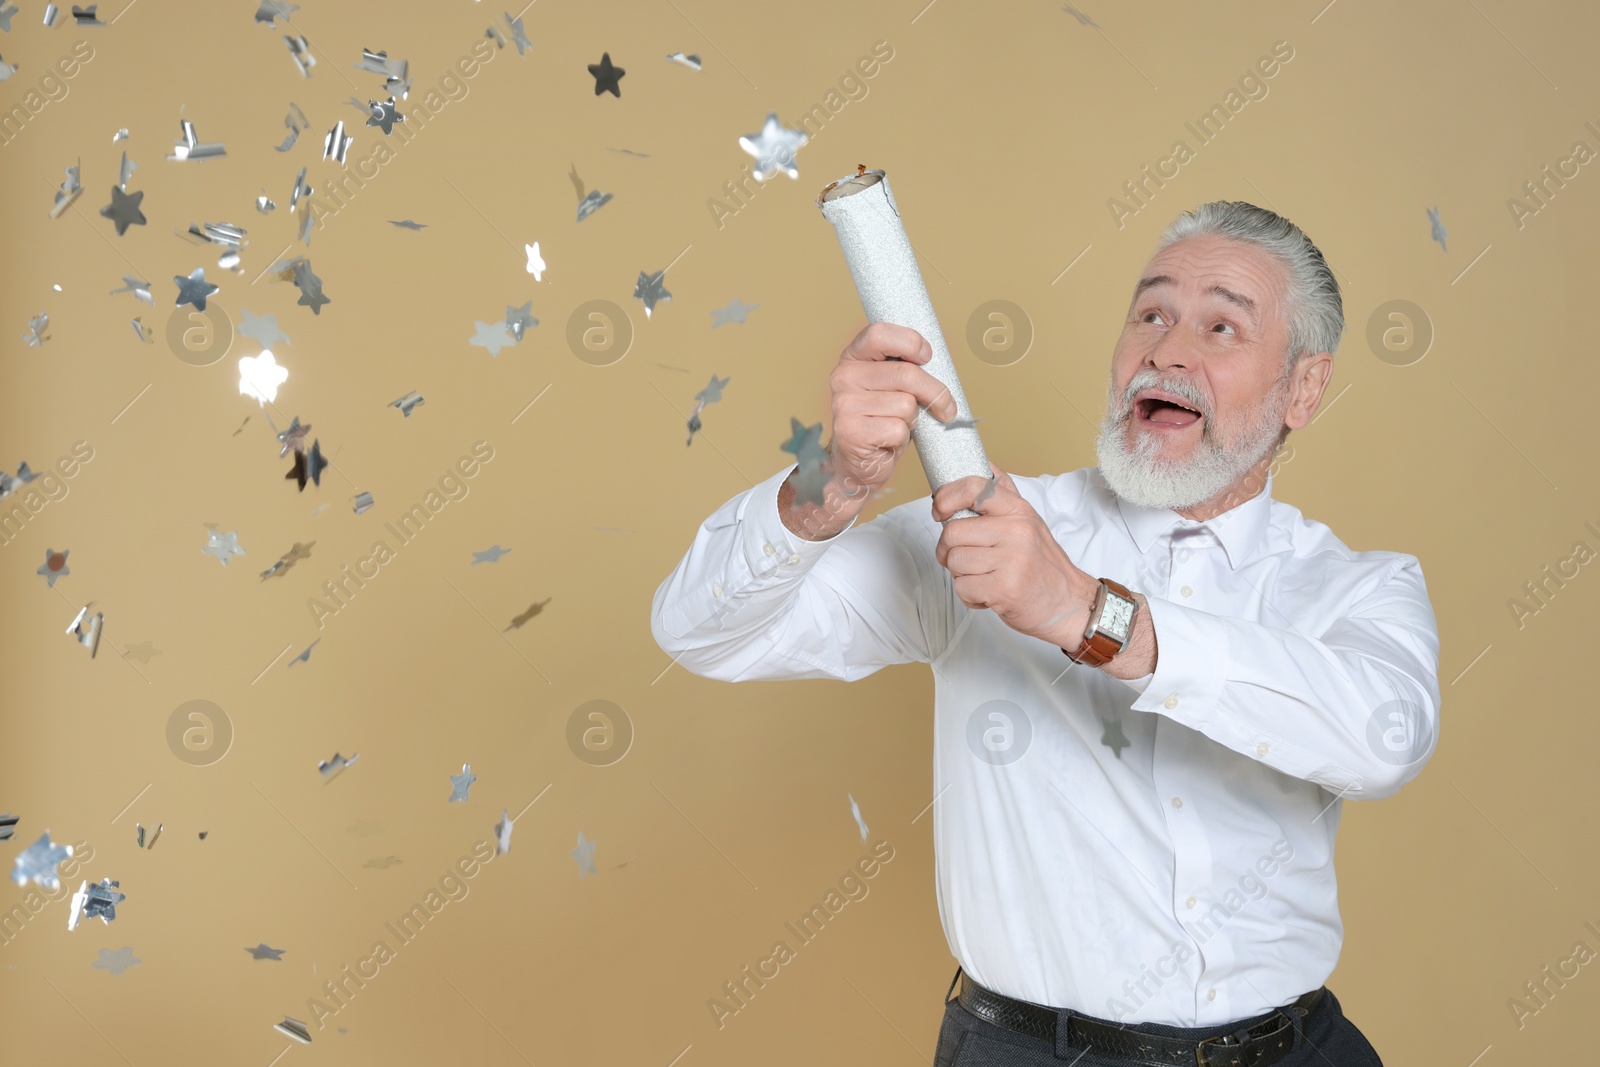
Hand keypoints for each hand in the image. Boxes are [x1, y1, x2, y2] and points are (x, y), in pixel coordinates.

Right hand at [826, 322, 958, 495]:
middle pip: (906, 374)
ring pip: (906, 404)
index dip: (910, 342)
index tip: (927, 356)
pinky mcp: (851, 432)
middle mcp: (844, 377)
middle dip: (935, 392)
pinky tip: (888, 441)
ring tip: (899, 424)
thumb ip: (906, 368)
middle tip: (945, 406)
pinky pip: (898, 429)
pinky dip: (903, 438)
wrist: (858, 464)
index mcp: (853, 357)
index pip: (879, 334)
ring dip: (913, 419)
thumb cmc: (882, 420)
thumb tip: (937, 363)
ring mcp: (844, 405)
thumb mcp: (892, 386)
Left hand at [932, 462, 1099, 647]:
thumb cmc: (1042, 564)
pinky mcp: (1005, 589)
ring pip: (954, 562)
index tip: (939, 511)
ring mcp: (1012, 560)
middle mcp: (1017, 531)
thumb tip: (984, 463)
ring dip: (961, 575)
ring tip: (984, 577)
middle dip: (948, 550)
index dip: (946, 498)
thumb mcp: (1029, 521)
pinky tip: (988, 593)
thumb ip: (1003, 494)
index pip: (973, 488)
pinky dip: (969, 595)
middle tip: (963, 559)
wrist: (1068, 603)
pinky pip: (962, 587)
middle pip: (952, 532)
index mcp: (1018, 511)